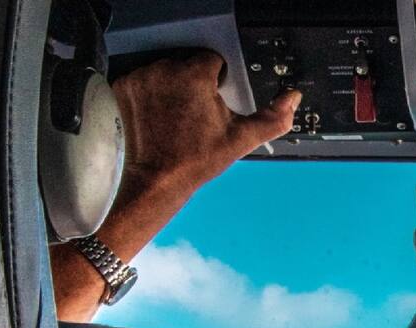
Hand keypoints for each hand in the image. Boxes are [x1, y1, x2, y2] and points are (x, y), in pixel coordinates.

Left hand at [49, 51, 298, 322]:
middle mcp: (164, 69)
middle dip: (194, 81)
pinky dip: (151, 91)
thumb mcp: (241, 139)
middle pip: (187, 62)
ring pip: (165, 68)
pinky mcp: (123, 86)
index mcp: (194, 75)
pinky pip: (144, 78)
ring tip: (177, 113)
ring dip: (172, 84)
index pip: (213, 59)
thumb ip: (272, 117)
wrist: (156, 179)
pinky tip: (158, 114)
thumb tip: (292, 97)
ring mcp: (140, 77)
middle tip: (197, 111)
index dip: (218, 80)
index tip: (214, 101)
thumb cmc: (198, 160)